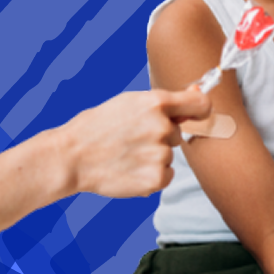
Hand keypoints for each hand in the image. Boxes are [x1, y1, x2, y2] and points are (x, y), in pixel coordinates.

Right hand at [58, 86, 211, 198]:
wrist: (72, 157)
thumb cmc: (98, 126)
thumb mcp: (129, 102)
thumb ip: (165, 101)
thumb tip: (198, 94)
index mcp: (155, 102)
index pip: (201, 105)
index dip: (200, 111)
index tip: (194, 116)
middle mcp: (161, 127)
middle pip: (178, 133)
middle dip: (160, 136)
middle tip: (131, 138)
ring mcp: (159, 155)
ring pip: (169, 155)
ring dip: (153, 156)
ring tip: (126, 154)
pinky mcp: (155, 179)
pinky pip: (166, 175)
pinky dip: (151, 174)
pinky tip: (129, 169)